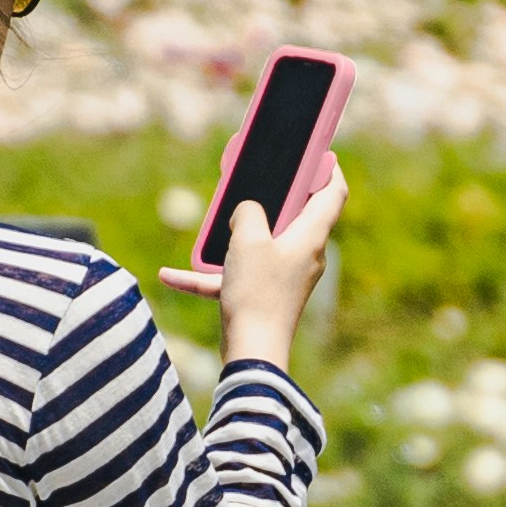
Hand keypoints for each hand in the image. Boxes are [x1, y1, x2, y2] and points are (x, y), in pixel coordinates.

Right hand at [216, 166, 346, 369]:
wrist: (253, 353)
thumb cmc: (257, 293)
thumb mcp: (247, 240)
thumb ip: (247, 213)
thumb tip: (247, 212)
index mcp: (311, 236)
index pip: (333, 193)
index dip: (327, 169)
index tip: (315, 154)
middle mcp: (305, 254)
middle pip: (297, 215)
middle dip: (275, 197)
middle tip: (256, 180)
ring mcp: (286, 276)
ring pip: (262, 244)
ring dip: (236, 235)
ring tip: (215, 224)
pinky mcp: (266, 295)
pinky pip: (237, 276)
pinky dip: (211, 274)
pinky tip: (172, 275)